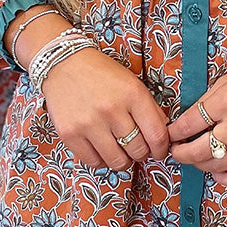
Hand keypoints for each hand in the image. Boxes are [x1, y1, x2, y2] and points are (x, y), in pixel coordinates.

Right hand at [41, 46, 170, 171]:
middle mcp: (111, 110)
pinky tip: (102, 151)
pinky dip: (102, 161)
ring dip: (123, 161)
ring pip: (117, 161)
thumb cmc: (101, 73)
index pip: (157, 135)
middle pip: (138, 150)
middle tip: (137, 149)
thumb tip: (162, 137)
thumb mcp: (133, 84)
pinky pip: (93, 162)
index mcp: (133, 94)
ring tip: (120, 152)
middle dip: (141, 154)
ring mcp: (89, 123)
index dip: (161, 149)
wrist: (64, 64)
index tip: (158, 151)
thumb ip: (150, 109)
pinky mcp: (70, 134)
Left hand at [168, 48, 226, 187]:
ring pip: (217, 165)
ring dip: (200, 165)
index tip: (170, 134)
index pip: (189, 123)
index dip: (174, 132)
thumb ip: (211, 99)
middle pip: (198, 149)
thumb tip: (190, 118)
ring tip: (196, 159)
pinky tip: (218, 173)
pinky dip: (226, 178)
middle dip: (181, 153)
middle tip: (175, 152)